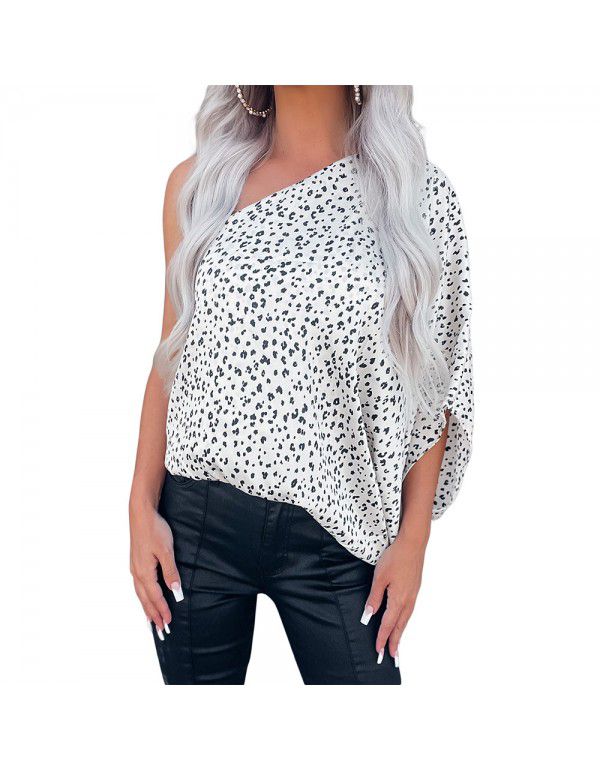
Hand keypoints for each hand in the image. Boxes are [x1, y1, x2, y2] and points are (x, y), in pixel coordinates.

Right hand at [129, 502, 182, 638]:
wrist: (141, 514)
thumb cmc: (154, 530)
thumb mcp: (166, 551)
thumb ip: (170, 572)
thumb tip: (175, 591)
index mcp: (144, 572)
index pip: (155, 597)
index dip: (162, 610)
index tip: (168, 623)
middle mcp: (137, 573)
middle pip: (145, 600)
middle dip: (153, 615)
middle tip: (161, 630)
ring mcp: (135, 568)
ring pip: (140, 594)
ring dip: (147, 608)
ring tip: (151, 620)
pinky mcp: (136, 563)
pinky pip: (139, 586)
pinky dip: (143, 597)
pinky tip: (145, 598)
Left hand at [362, 531, 427, 663]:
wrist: (413, 544)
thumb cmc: (395, 557)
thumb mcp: (380, 577)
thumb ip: (374, 598)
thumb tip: (369, 616)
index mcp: (398, 599)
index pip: (388, 624)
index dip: (382, 639)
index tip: (379, 651)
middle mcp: (408, 601)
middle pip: (400, 626)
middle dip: (395, 642)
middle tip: (392, 657)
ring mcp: (413, 595)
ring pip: (405, 620)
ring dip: (400, 633)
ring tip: (397, 644)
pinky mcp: (415, 590)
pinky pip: (409, 612)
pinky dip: (404, 622)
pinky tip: (401, 622)